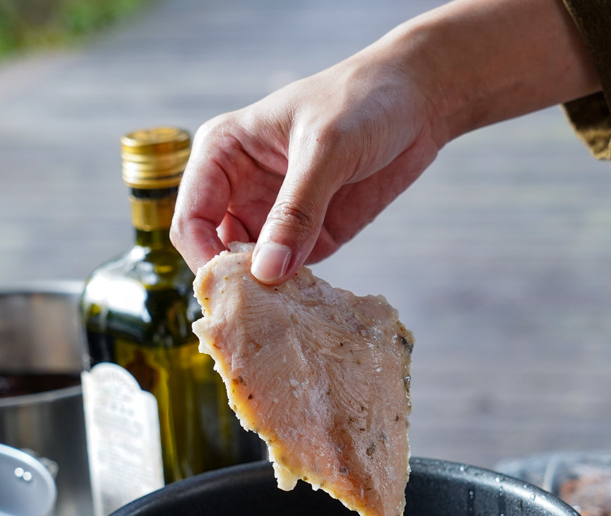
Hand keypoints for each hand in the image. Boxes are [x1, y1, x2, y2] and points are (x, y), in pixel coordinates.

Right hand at [171, 0, 599, 284]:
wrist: (419, 100)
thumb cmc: (363, 101)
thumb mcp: (327, 149)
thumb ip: (297, 210)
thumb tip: (267, 272)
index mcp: (221, 154)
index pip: (191, 218)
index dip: (204, 256)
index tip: (235, 287)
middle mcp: (238, 189)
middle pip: (214, 252)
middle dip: (233, 284)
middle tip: (258, 315)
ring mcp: (272, 216)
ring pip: (250, 271)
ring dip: (264, 295)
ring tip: (284, 319)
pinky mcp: (308, 237)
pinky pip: (289, 276)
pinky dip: (294, 295)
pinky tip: (307, 311)